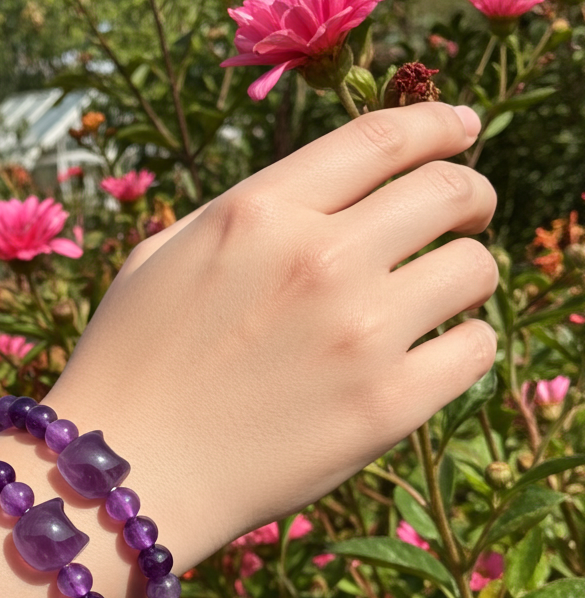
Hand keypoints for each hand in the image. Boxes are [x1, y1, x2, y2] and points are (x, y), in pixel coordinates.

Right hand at [47, 102, 497, 567]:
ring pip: (474, 270)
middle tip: (466, 217)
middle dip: (469, 195)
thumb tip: (317, 203)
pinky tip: (437, 354)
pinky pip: (475, 350)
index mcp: (258, 212)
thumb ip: (241, 217)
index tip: (462, 129)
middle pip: (447, 191)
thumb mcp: (160, 259)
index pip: (382, 137)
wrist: (122, 474)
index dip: (438, 123)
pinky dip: (466, 344)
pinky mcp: (386, 406)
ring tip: (442, 296)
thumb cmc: (128, 367)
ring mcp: (359, 333)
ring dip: (467, 274)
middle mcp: (318, 258)